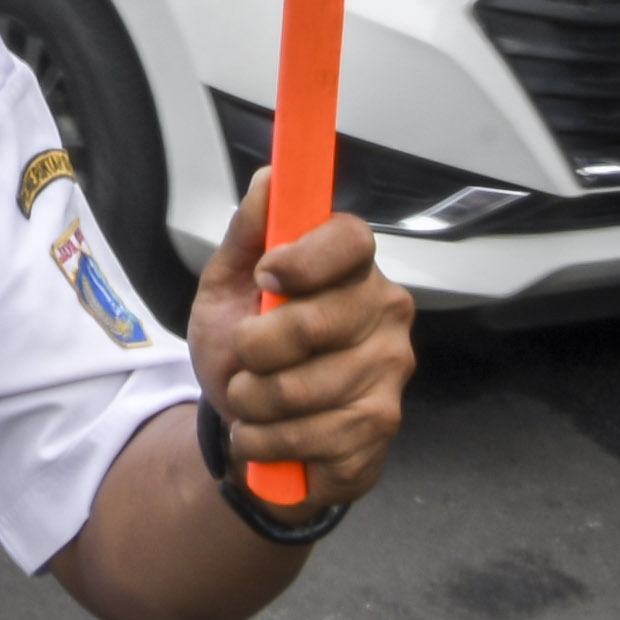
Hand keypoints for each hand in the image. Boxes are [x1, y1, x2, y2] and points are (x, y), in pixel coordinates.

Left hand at [187, 170, 416, 510]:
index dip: (306, 258)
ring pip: (303, 389)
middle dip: (254, 349)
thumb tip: (268, 178)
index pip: (352, 239)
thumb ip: (248, 234)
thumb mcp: (227, 286)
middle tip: (243, 359)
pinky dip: (266, 441)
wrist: (253, 428)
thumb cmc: (243, 349)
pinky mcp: (383, 428)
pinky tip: (266, 435)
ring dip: (252, 402)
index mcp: (351, 267)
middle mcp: (386, 314)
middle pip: (315, 322)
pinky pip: (310, 438)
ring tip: (250, 400)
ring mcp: (391, 374)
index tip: (266, 276)